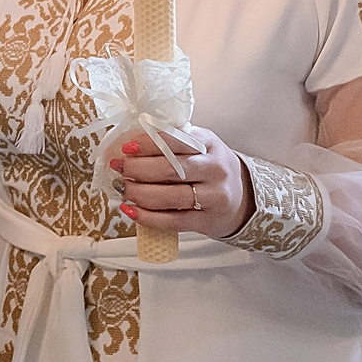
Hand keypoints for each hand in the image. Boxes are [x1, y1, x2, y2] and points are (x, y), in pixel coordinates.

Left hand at [111, 128, 253, 238]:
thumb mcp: (200, 147)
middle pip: (170, 169)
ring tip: (122, 188)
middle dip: (137, 169)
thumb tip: (130, 144)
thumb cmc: (211, 169)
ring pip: (169, 196)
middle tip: (118, 167)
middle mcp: (214, 169)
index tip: (127, 147)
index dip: (148, 143)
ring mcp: (213, 196)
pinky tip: (131, 210)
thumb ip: (173, 142)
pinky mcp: (207, 221)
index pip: (176, 140)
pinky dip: (148, 217)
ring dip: (139, 193)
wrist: (243, 199)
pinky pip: (173, 220)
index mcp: (209, 144)